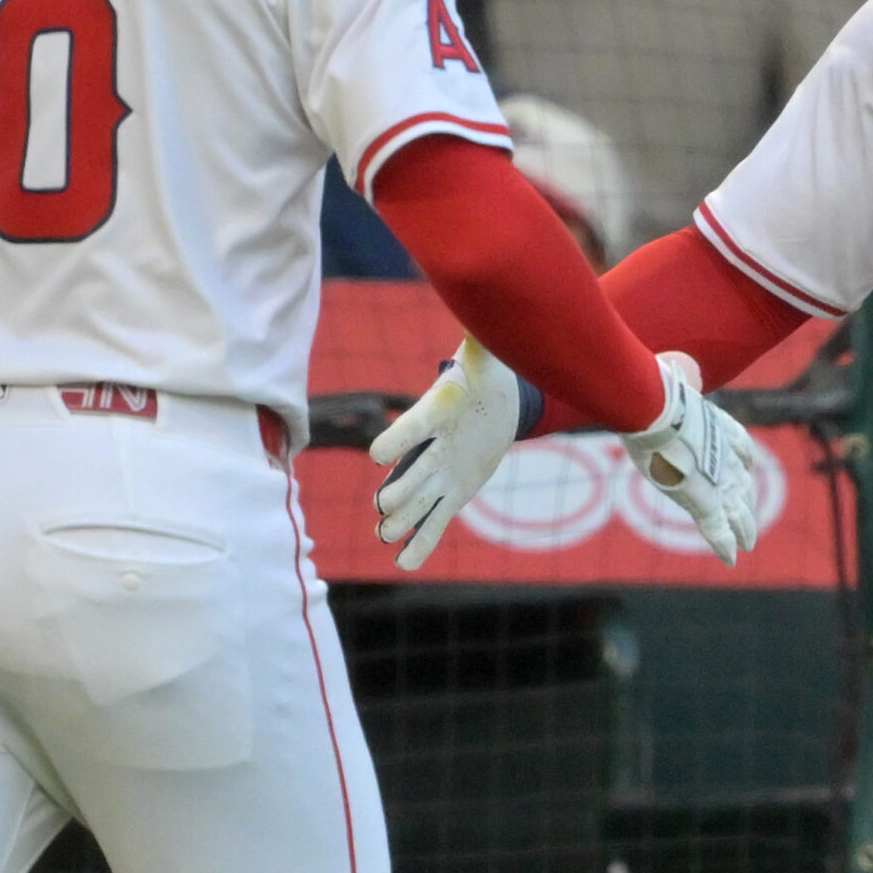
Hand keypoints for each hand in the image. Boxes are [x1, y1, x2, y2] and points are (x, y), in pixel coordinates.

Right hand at [370, 337, 531, 569]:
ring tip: (386, 535)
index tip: (379, 454)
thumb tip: (488, 309)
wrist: (493, 407)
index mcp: (437, 413)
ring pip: (419, 501)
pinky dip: (421, 542)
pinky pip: (436, 522)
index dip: (400, 438)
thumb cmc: (485, 378)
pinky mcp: (454, 494)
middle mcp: (433, 448)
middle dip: (400, 489)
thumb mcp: (488, 359)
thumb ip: (485, 340)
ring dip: (403, 519)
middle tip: (384, 506)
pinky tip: (405, 563)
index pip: (416, 426)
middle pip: (414, 471)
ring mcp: (440, 474)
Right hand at [622, 352, 762, 566]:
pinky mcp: (704, 496)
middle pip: (740, 479)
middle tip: (752, 515)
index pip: (735, 440)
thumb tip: (664, 358)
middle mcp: (720, 450)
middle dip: (746, 499)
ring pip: (736, 507)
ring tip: (750, 541)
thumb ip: (672, 374)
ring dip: (744, 526)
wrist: (651, 404)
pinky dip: (725, 542)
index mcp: (711, 422)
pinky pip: (717, 527)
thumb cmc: (649, 389)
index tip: (748, 463)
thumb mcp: (665, 378)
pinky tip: (733, 556)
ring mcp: (714, 473)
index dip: (742, 454)